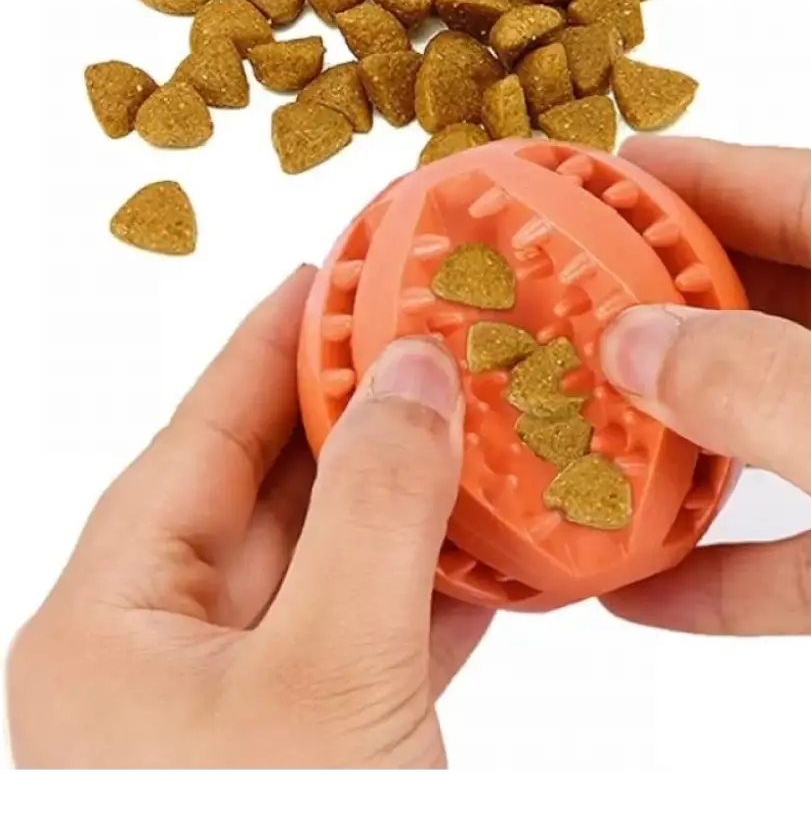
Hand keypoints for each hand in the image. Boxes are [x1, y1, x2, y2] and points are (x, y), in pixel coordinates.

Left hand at [5, 267, 491, 769]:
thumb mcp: (329, 670)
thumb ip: (374, 510)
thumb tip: (414, 376)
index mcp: (112, 627)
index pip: (199, 438)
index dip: (271, 344)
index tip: (335, 275)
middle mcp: (166, 656)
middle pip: (270, 492)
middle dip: (358, 416)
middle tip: (429, 341)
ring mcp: (244, 700)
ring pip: (332, 561)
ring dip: (410, 501)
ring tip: (474, 424)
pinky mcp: (316, 741)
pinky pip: (374, 630)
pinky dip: (434, 587)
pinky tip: (493, 547)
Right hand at [598, 136, 810, 729]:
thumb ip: (765, 386)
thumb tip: (636, 338)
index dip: (713, 181)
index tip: (615, 179)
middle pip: (799, 305)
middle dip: (685, 316)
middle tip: (581, 309)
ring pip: (801, 427)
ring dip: (697, 447)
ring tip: (593, 436)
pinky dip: (740, 572)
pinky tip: (650, 588)